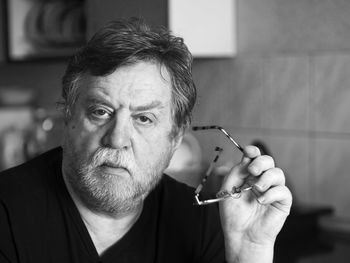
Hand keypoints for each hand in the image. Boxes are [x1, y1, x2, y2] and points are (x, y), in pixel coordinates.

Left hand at [218, 145, 291, 261]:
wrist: (241, 234)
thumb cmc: (233, 213)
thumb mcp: (228, 189)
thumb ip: (236, 172)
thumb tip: (247, 159)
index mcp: (248, 175)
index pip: (254, 157)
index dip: (253, 151)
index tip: (249, 151)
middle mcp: (261, 180)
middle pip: (268, 161)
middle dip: (261, 162)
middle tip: (252, 171)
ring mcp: (272, 190)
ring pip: (278, 173)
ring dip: (266, 178)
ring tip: (256, 189)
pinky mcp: (282, 202)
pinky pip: (283, 190)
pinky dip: (272, 193)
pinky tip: (261, 201)